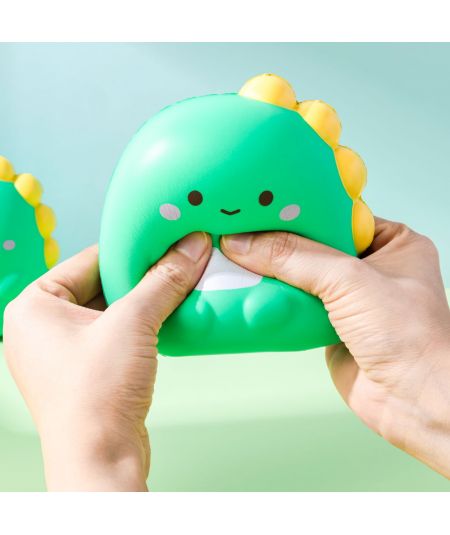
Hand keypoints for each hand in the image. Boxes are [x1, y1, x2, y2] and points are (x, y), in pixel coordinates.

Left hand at [3, 232, 210, 490]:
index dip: (129, 251)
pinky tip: (166, 319)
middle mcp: (41, 328)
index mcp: (33, 307)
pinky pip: (114, 335)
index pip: (88, 260)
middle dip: (141, 278)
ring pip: (111, 311)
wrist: (100, 460)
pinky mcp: (83, 372)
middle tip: (176, 263)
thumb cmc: (94, 395)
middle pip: (102, 286)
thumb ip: (163, 280)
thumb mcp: (133, 322)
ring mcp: (62, 353)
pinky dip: (141, 326)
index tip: (161, 241)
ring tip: (176, 289)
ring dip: (145, 303)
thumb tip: (191, 247)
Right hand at [221, 218, 449, 477]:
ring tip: (239, 259)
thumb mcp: (349, 280)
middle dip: (280, 245)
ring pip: (300, 277)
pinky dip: (274, 302)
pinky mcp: (329, 325)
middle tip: (244, 232)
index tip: (263, 207)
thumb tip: (247, 244)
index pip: (335, 216)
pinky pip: (294, 306)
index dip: (299, 212)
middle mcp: (371, 268)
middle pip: (313, 246)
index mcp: (392, 243)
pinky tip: (251, 291)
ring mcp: (349, 299)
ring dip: (273, 275)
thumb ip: (295, 257)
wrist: (412, 401)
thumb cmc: (412, 338)